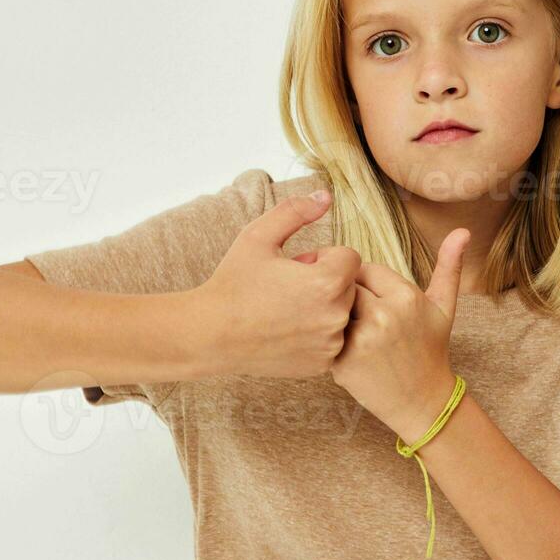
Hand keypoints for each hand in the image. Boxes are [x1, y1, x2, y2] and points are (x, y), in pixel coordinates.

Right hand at [196, 190, 360, 377]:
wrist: (209, 334)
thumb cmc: (233, 283)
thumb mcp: (259, 236)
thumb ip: (295, 211)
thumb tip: (326, 195)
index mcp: (328, 282)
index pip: (350, 257)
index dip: (323, 258)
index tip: (296, 266)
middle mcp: (336, 316)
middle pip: (350, 285)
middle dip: (326, 281)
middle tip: (288, 288)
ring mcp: (330, 343)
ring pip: (343, 312)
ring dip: (324, 307)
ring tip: (287, 309)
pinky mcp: (322, 364)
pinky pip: (334, 338)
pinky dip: (318, 333)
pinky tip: (288, 331)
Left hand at [330, 227, 469, 433]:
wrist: (422, 400)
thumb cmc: (431, 349)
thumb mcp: (444, 306)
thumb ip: (449, 266)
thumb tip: (463, 230)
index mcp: (405, 295)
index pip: (362, 269)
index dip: (362, 283)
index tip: (370, 300)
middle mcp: (383, 314)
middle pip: (344, 286)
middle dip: (345, 297)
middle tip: (356, 316)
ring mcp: (362, 339)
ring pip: (331, 309)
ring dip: (333, 316)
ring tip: (347, 329)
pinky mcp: (343, 361)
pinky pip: (322, 335)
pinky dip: (327, 339)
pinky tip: (343, 349)